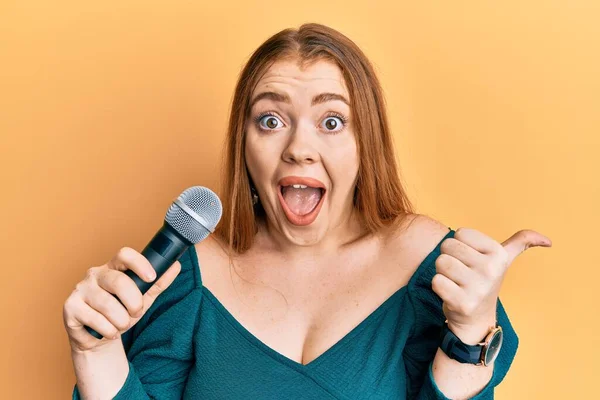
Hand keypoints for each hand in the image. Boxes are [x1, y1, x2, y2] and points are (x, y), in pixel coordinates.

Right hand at [63, 247, 181, 352]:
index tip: (151, 277)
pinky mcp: (70, 307)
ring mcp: (80, 289)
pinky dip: (108, 330)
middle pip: (118, 281)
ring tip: (120, 324)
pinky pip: (95, 320)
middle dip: (133, 302)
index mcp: (113, 267)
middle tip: (136, 312)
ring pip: (107, 305)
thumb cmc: (121, 312)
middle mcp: (95, 274)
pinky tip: (107, 331)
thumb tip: (176, 265)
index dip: (139, 263)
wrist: (99, 337)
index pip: (124, 254)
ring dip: (121, 321)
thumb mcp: (143, 297)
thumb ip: (158, 282)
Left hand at [432, 227, 551, 343]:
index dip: (460, 245)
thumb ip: (520, 243)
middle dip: (449, 258)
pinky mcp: (462, 303)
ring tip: (456, 282)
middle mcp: (491, 269)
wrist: (477, 319)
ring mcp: (477, 287)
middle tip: (461, 272)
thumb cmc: (485, 282)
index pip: (460, 232)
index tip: (471, 259)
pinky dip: (439, 287)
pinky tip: (451, 294)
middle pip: (447, 246)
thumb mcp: (504, 261)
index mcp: (499, 254)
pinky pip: (436, 281)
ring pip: (440, 262)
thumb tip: (547, 240)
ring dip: (442, 272)